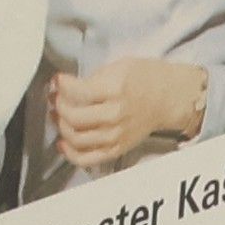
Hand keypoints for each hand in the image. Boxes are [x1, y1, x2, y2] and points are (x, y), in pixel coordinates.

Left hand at [50, 57, 205, 167]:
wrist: (168, 98)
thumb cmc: (146, 79)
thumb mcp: (119, 66)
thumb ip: (93, 78)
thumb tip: (68, 87)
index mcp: (116, 90)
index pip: (77, 92)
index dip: (61, 85)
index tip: (58, 79)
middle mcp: (115, 116)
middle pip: (73, 117)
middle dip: (58, 105)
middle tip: (56, 96)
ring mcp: (116, 135)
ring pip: (75, 138)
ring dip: (60, 125)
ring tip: (58, 114)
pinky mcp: (116, 149)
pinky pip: (86, 158)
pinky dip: (69, 152)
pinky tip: (63, 141)